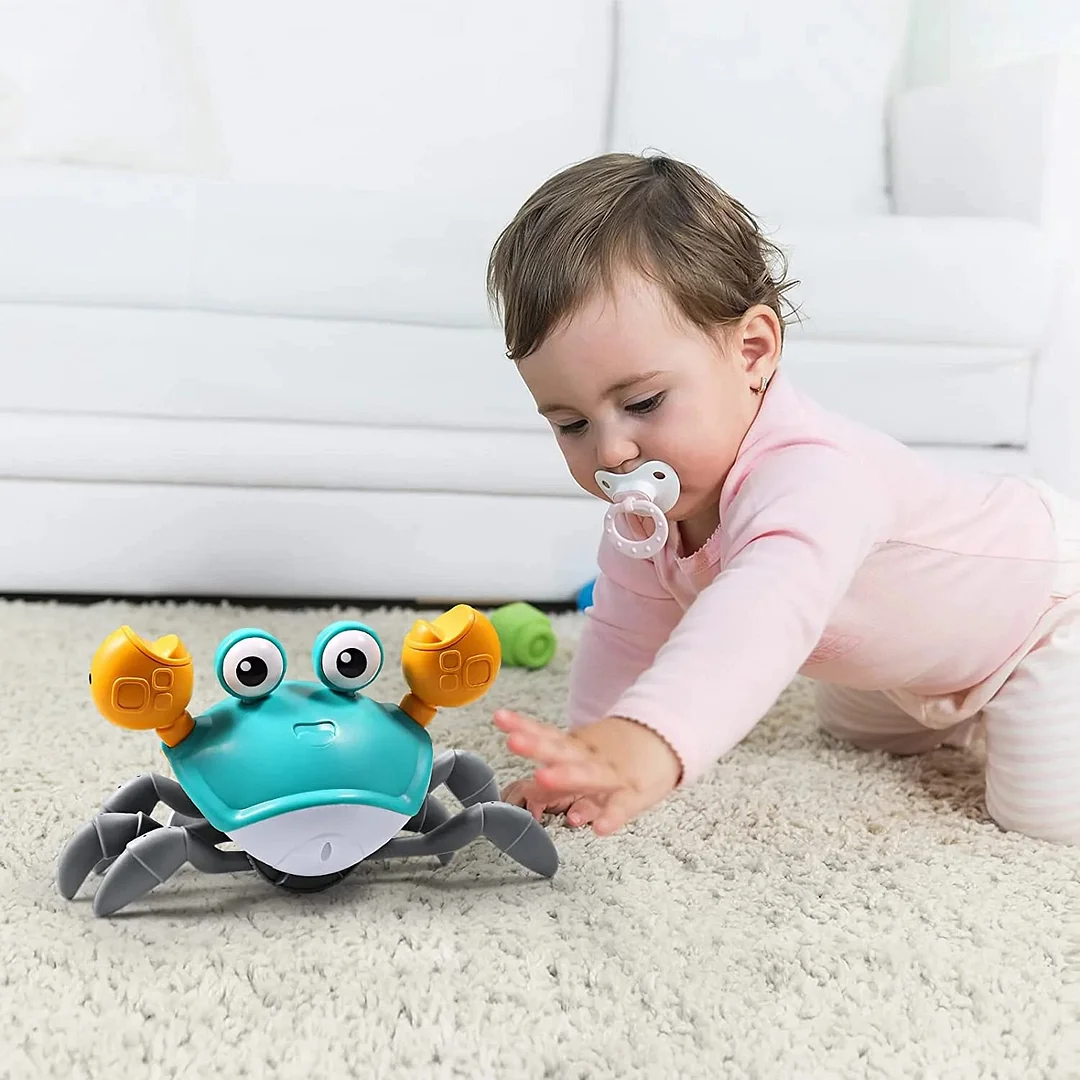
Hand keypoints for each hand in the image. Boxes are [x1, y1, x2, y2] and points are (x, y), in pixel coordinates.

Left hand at [493, 709, 681, 835]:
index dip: (522, 725)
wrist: (667, 741)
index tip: (499, 717)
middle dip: (536, 746)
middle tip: (513, 742)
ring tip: (542, 780)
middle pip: (561, 749)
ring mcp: (612, 773)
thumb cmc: (617, 755)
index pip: (547, 733)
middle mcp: (590, 756)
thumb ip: (556, 771)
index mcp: (577, 746)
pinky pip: (622, 806)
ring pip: (588, 774)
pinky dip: (612, 816)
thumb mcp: (584, 757)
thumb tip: (527, 789)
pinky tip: (600, 829)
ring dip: (565, 777)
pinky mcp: (635, 793)